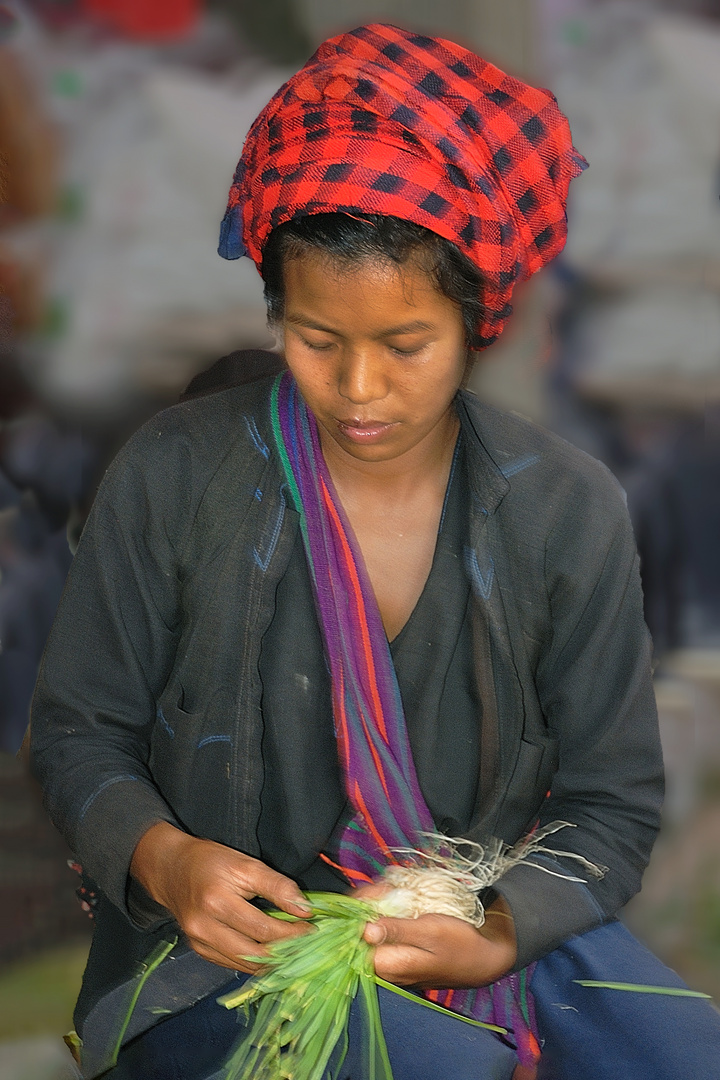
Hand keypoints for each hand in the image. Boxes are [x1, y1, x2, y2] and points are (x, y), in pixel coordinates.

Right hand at [130, 822, 311, 971]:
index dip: (292, 933)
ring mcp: (199, 943)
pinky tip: (272, 954)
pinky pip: (232, 964)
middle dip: (286, 953)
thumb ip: (277, 886)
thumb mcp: (245, 864)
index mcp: (217, 902)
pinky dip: (255, 962)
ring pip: (244, 965)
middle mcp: (205, 928)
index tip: (313, 928)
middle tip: (308, 945)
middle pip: (254, 954)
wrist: (171, 869)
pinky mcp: (199, 951)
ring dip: (273, 962)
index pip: (263, 930)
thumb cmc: (211, 861)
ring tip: (295, 950)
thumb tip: (305, 909)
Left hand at [358, 886, 516, 988]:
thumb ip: (396, 931)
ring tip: (390, 890)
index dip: (358, 910)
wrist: (483, 959)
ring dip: (375, 907)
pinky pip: (382, 933)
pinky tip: (395, 902)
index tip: (374, 890)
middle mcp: (384, 969)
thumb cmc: (459, 944)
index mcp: (388, 965)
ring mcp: (390, 963)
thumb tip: (364, 930)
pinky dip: (385, 915)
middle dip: (366, 905)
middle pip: (359, 933)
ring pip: (369, 930)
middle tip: (385, 887)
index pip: (354, 937)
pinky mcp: (398, 956)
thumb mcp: (429, 931)